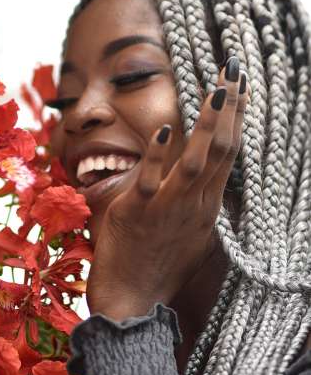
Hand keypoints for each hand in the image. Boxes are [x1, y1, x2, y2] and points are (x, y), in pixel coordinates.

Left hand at [86, 59, 248, 321]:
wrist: (133, 303)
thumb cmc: (159, 267)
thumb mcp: (189, 232)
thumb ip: (197, 201)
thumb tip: (204, 176)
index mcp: (206, 207)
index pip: (228, 155)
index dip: (236, 119)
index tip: (241, 88)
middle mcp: (193, 205)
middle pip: (219, 151)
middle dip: (228, 109)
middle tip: (234, 71)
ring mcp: (167, 208)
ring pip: (194, 162)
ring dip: (205, 126)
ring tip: (214, 91)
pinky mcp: (137, 213)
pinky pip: (150, 180)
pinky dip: (157, 156)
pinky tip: (161, 130)